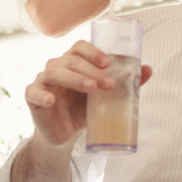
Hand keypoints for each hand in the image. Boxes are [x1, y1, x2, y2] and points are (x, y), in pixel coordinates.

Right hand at [25, 41, 152, 147]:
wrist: (65, 134)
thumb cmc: (84, 109)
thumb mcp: (105, 97)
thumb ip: (125, 83)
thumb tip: (148, 69)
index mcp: (74, 62)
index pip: (79, 47)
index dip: (92, 51)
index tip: (108, 62)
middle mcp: (58, 66)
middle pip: (71, 59)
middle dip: (91, 70)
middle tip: (108, 83)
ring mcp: (43, 80)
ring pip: (55, 71)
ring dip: (75, 78)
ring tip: (91, 89)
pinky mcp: (32, 97)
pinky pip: (33, 91)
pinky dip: (41, 95)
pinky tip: (52, 100)